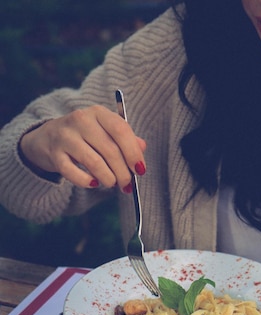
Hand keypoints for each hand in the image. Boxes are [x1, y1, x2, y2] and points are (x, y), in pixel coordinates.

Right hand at [19, 105, 146, 189]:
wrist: (47, 138)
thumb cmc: (85, 137)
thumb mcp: (105, 131)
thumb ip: (125, 138)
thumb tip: (142, 147)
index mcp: (98, 112)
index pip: (120, 130)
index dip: (133, 152)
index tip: (140, 170)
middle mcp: (81, 120)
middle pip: (109, 150)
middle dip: (123, 172)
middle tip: (127, 184)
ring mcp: (65, 136)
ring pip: (93, 162)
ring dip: (108, 178)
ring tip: (112, 183)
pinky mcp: (54, 154)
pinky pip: (73, 172)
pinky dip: (86, 181)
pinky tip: (94, 183)